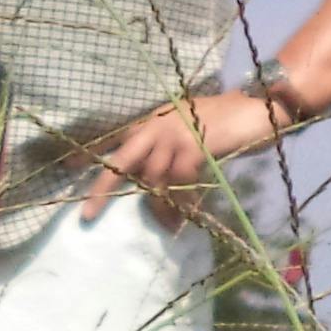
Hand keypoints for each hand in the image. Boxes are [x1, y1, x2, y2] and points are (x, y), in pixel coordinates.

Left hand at [81, 91, 287, 226]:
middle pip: (122, 159)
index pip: (117, 136)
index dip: (91, 152)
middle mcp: (159, 125)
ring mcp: (177, 134)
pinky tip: (188, 214)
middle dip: (102, 188)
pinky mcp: (197, 146)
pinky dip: (183, 201)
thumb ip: (172, 145)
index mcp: (155, 119)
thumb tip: (155, 176)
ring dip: (158, 205)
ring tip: (166, 225)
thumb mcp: (193, 126)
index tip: (68, 171)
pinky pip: (181, 181)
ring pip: (153, 177)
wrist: (262, 105)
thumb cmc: (230, 118)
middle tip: (87, 215)